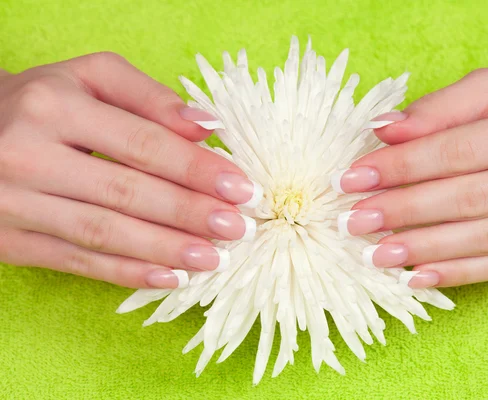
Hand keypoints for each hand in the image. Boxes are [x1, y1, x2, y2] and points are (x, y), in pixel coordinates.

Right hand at [0, 52, 260, 287]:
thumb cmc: (43, 103)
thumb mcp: (90, 79)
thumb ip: (150, 98)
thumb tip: (209, 126)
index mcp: (54, 106)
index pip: (142, 144)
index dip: (196, 169)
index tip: (241, 187)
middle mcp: (28, 154)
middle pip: (126, 191)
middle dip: (189, 213)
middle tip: (237, 228)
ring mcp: (12, 202)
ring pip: (103, 232)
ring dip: (164, 249)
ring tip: (213, 258)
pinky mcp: (9, 240)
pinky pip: (76, 261)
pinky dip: (126, 273)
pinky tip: (168, 278)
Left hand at [333, 55, 487, 287]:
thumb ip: (439, 108)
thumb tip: (381, 130)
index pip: (456, 153)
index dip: (400, 168)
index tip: (352, 179)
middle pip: (468, 200)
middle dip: (403, 213)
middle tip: (354, 222)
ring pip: (485, 239)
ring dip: (424, 250)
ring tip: (375, 254)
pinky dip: (459, 273)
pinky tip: (418, 276)